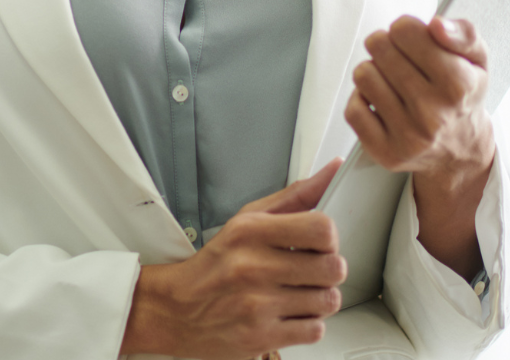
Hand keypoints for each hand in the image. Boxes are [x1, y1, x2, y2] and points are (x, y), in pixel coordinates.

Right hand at [119, 160, 347, 359]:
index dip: (329, 238)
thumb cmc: (216, 265)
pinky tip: (289, 313)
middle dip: (328, 270)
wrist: (176, 310)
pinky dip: (308, 324)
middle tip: (311, 270)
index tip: (319, 243)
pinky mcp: (262, 337)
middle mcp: (253, 267)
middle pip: (332, 268)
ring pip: (328, 301)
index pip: (322, 229)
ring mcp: (257, 305)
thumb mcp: (247, 220)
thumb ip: (294, 197)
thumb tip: (332, 171)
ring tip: (298, 293)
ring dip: (320, 299)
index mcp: (250, 232)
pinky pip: (315, 330)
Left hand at [344, 15, 494, 275]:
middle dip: (385, 46)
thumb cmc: (466, 97)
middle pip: (379, 51)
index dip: (404, 26)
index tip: (413, 34)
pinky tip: (383, 107)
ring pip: (363, 77)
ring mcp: (407, 137)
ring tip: (394, 82)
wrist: (464, 156)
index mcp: (459, 87)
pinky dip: (361, 102)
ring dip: (372, 72)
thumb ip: (462, 32)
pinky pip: (352, 108)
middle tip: (398, 55)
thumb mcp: (479, 59)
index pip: (407, 31)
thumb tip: (436, 23)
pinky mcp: (383, 154)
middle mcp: (434, 114)